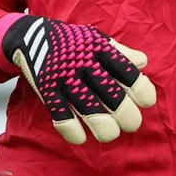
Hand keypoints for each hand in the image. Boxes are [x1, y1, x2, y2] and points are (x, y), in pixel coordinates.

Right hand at [2, 15, 156, 144]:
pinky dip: (72, 131)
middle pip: (112, 95)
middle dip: (127, 115)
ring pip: (89, 109)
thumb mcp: (96, 39)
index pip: (127, 73)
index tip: (146, 102)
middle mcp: (84, 63)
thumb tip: (143, 63)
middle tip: (131, 125)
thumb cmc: (71, 42)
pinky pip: (61, 116)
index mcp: (100, 50)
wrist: (30, 37)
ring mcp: (64, 78)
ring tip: (110, 134)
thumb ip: (120, 52)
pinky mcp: (47, 90)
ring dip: (104, 128)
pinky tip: (81, 138)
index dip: (141, 90)